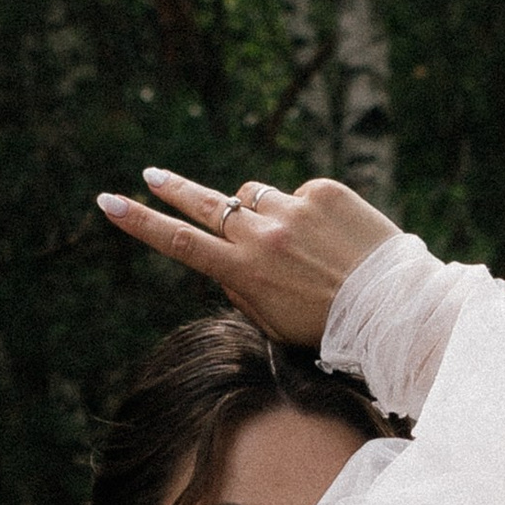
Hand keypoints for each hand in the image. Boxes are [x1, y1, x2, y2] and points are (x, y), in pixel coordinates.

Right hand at [95, 168, 397, 345]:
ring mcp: (293, 209)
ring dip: (264, 213)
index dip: (140, 223)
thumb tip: (223, 260)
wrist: (395, 310)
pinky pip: (300, 194)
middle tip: (151, 176)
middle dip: (173, 190)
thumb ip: (241, 290)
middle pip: (204, 205)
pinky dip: (308, 212)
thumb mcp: (274, 324)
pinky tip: (334, 239)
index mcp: (244, 272)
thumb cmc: (332, 329)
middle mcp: (262, 236)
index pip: (179, 242)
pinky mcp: (324, 192)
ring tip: (299, 245)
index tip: (109, 202)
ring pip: (257, 197)